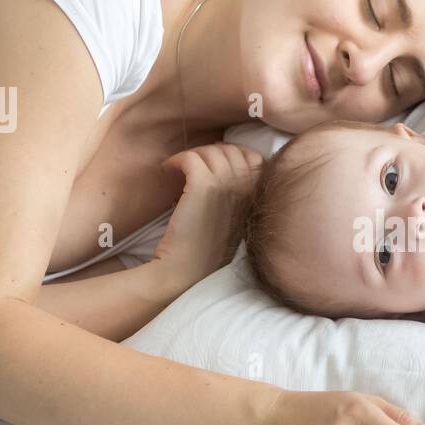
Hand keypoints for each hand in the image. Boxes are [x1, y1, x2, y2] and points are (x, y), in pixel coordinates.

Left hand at [152, 142, 262, 291]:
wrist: (186, 273)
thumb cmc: (208, 253)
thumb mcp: (235, 224)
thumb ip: (239, 199)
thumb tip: (228, 172)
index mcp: (258, 199)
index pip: (255, 159)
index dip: (233, 155)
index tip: (214, 164)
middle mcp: (248, 190)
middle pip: (232, 151)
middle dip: (211, 152)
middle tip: (192, 166)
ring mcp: (227, 187)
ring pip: (211, 151)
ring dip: (193, 155)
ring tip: (179, 168)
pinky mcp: (203, 188)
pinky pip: (191, 158)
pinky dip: (176, 160)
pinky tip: (167, 170)